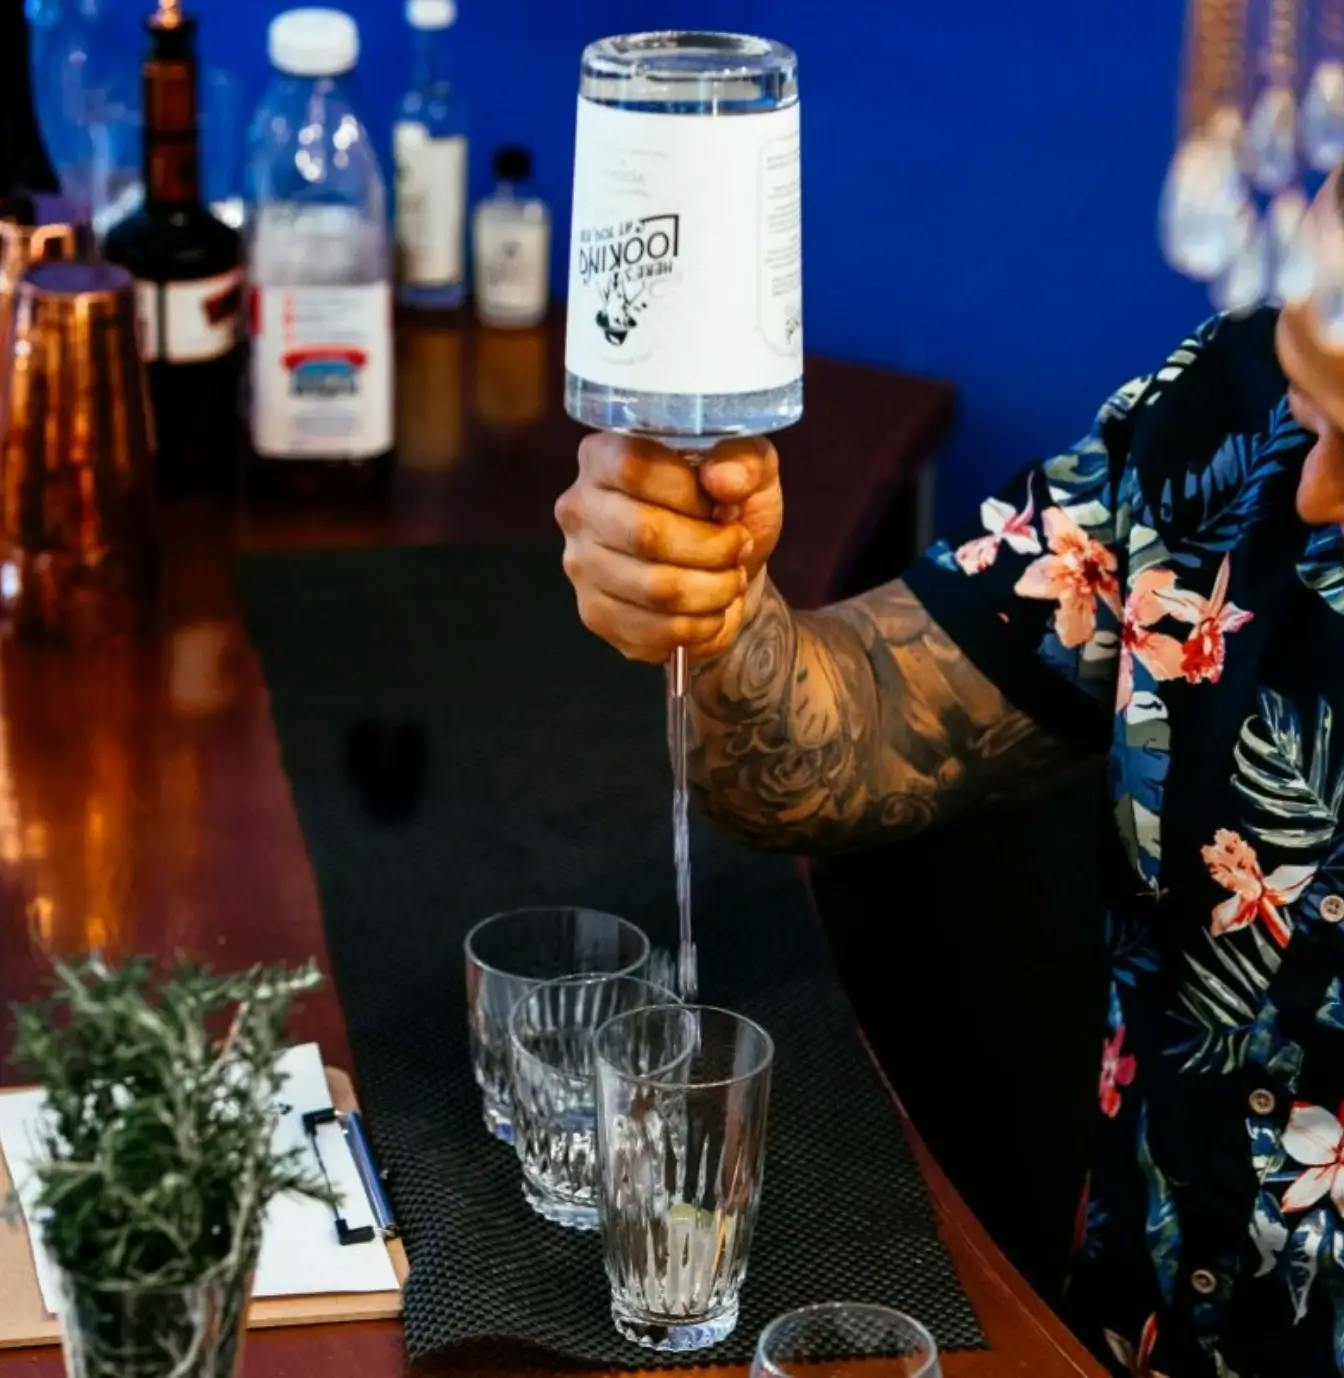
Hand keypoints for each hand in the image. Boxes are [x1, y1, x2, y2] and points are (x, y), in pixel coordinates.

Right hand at [555, 433, 782, 663]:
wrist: (723, 566)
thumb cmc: (728, 507)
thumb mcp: (750, 468)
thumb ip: (743, 461)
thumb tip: (724, 480)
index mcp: (604, 455)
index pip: (634, 469)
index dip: (690, 494)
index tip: (726, 506)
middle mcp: (579, 508)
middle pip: (644, 534)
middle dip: (712, 548)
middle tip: (739, 547)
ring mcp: (580, 565)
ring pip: (655, 588)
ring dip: (713, 589)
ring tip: (730, 578)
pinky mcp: (595, 614)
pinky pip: (655, 630)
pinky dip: (700, 624)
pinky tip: (711, 609)